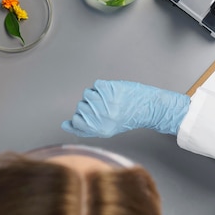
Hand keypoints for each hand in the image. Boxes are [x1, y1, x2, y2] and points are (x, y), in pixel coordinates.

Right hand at [61, 80, 189, 137]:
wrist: (149, 108)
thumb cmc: (127, 118)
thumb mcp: (107, 129)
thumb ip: (85, 129)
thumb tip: (64, 125)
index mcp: (101, 130)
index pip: (76, 121)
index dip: (80, 116)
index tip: (90, 115)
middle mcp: (103, 118)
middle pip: (80, 106)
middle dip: (89, 104)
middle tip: (106, 107)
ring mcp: (106, 103)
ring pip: (87, 94)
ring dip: (96, 94)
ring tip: (110, 99)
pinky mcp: (111, 89)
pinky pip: (96, 85)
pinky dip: (103, 86)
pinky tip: (113, 92)